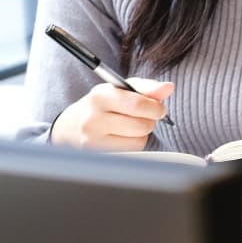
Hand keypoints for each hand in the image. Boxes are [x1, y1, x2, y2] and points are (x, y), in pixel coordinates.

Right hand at [49, 77, 173, 150]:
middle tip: (144, 117)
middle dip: (150, 120)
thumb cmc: (104, 104)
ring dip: (142, 133)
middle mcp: (93, 118)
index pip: (138, 104)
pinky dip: (134, 144)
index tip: (159, 108)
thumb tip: (168, 88)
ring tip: (131, 126)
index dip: (156, 108)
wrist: (73, 126)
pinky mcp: (98, 155)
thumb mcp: (121, 89)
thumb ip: (147, 87)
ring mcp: (92, 140)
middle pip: (142, 125)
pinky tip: (123, 137)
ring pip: (139, 140)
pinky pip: (132, 152)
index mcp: (100, 96)